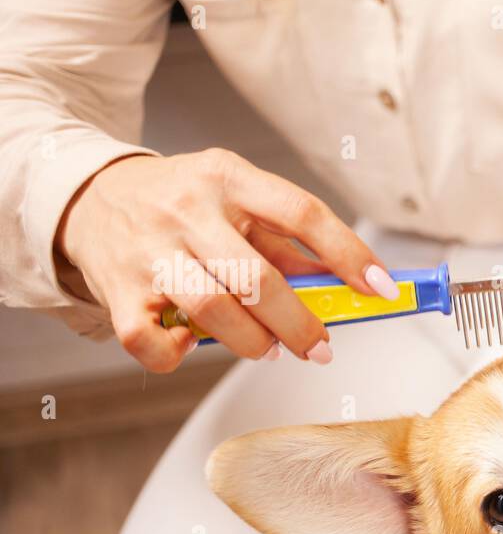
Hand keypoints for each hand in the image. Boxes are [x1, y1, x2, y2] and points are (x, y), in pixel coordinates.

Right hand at [56, 149, 397, 371]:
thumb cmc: (180, 204)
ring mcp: (149, 251)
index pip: (301, 213)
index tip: (381, 288)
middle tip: (319, 347)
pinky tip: (192, 344)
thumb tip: (349, 284)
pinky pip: (153, 340)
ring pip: (213, 311)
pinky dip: (179, 355)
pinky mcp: (117, 290)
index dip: (348, 253)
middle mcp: (187, 210)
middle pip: (257, 278)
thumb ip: (289, 243)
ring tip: (266, 349)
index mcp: (228, 179)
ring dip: (252, 342)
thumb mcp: (237, 202)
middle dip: (300, 324)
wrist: (89, 197)